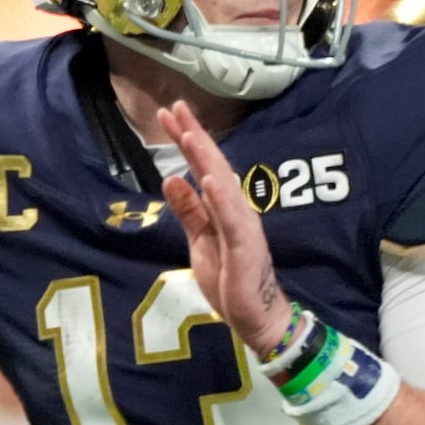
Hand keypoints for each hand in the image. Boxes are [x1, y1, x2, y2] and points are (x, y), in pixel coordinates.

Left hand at [159, 100, 294, 356]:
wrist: (256, 317)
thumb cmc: (230, 280)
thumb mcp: (200, 240)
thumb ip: (189, 211)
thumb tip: (172, 178)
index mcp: (223, 207)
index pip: (203, 166)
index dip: (186, 140)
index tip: (169, 114)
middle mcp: (236, 209)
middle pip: (213, 166)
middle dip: (194, 135)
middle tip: (175, 106)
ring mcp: (243, 226)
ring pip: (222, 185)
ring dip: (206, 159)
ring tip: (188, 134)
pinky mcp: (246, 247)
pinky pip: (232, 219)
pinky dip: (221, 197)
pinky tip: (210, 179)